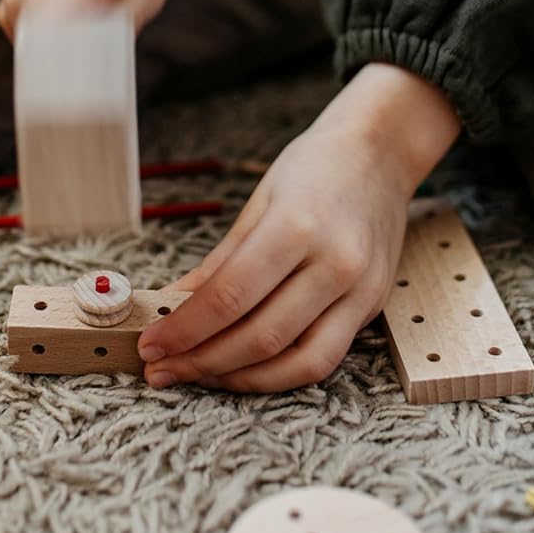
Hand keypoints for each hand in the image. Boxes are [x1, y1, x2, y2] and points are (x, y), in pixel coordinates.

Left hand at [137, 64, 460, 392]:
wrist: (381, 153)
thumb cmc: (316, 167)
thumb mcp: (258, 201)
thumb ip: (218, 262)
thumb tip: (173, 306)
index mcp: (297, 227)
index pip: (230, 296)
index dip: (185, 329)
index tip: (152, 345)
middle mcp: (334, 264)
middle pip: (261, 337)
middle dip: (202, 361)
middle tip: (163, 369)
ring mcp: (360, 290)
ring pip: (297, 362)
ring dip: (241, 379)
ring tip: (200, 374)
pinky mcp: (372, 306)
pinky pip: (324, 359)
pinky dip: (280, 373)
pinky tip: (245, 368)